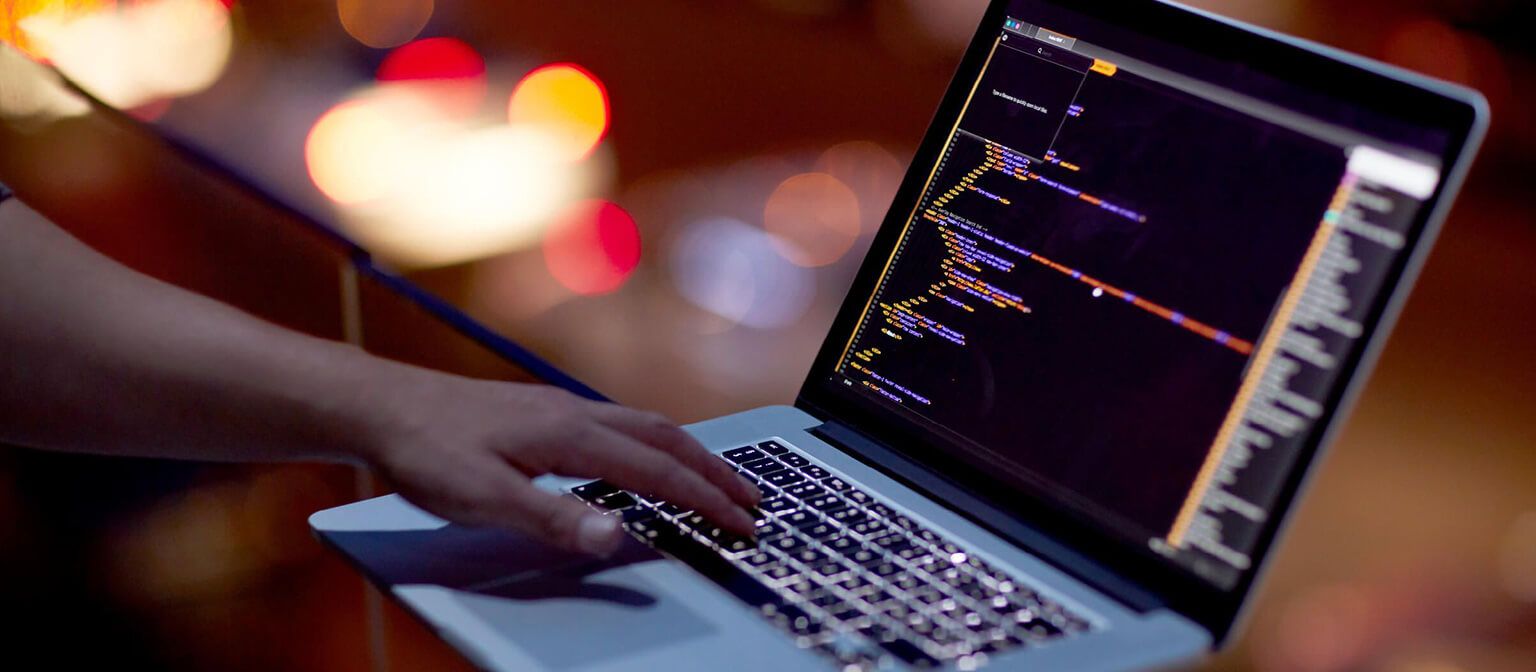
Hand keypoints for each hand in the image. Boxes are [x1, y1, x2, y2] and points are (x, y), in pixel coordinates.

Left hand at [356, 369, 760, 554]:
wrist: (380, 404)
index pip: (657, 471)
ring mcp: (560, 407)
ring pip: (645, 425)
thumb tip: (614, 535)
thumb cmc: (426, 452)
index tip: (741, 523)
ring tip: (713, 479)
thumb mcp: (484, 499)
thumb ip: (553, 518)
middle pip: (666, 437)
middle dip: (713, 470)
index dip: (703, 499)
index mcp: (571, 435)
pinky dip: (655, 444)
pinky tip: (644, 458)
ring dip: (687, 454)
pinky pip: (621, 423)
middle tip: (750, 500)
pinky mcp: (543, 411)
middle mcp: (575, 413)